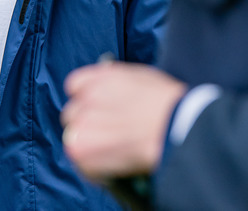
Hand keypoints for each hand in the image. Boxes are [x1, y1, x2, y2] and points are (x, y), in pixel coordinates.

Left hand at [61, 62, 186, 179]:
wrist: (175, 125)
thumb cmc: (166, 103)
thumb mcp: (138, 77)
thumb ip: (114, 82)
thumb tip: (107, 91)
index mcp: (97, 78)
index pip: (75, 87)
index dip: (88, 100)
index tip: (98, 110)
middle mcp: (84, 98)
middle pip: (71, 114)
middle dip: (86, 124)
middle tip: (108, 135)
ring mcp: (81, 124)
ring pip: (73, 138)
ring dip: (89, 147)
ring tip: (114, 153)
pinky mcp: (81, 150)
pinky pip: (81, 163)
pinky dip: (96, 170)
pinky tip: (115, 166)